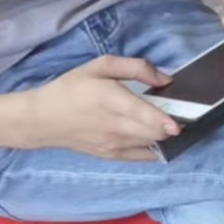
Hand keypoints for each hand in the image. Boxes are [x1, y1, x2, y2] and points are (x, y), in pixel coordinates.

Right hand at [23, 55, 180, 160]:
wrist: (42, 119)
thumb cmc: (72, 87)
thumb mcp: (101, 66)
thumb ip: (136, 68)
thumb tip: (166, 80)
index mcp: (111, 100)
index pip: (143, 115)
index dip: (164, 121)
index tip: (179, 123)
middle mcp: (115, 127)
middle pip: (154, 132)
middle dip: (172, 124)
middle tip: (181, 111)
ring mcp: (113, 145)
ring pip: (151, 144)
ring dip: (165, 135)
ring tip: (169, 121)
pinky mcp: (111, 156)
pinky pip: (142, 157)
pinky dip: (156, 148)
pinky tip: (159, 137)